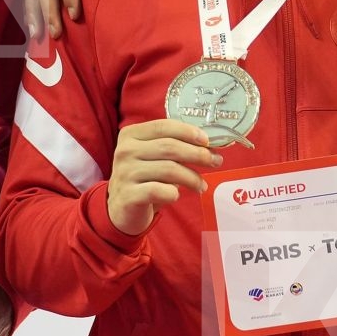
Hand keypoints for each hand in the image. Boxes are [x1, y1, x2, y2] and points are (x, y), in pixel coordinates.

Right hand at [107, 120, 217, 236]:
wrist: (120, 209)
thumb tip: (207, 145)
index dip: (189, 132)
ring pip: (169, 170)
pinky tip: (177, 196)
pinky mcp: (128, 195)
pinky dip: (173, 193)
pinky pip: (159, 191)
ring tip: (201, 185)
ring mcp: (125, 173)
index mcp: (131, 135)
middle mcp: (125, 151)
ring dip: (192, 177)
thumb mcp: (153, 157)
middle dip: (198, 154)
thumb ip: (173, 147)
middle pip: (170, 147)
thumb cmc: (144, 178)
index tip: (207, 141)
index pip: (164, 126)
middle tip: (215, 161)